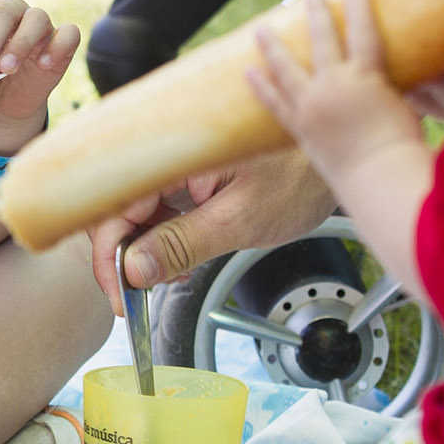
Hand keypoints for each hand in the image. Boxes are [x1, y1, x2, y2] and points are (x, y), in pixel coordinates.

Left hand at [0, 0, 80, 143]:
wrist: (2, 103)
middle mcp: (10, 9)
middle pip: (2, 11)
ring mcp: (38, 23)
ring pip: (36, 17)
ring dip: (20, 43)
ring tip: (6, 69)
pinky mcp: (61, 41)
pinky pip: (69, 33)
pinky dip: (57, 47)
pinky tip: (43, 65)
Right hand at [88, 149, 334, 310]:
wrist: (334, 153)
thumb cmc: (300, 174)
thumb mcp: (238, 220)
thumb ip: (181, 245)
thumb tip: (134, 270)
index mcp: (173, 151)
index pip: (115, 205)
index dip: (109, 255)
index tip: (120, 293)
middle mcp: (167, 149)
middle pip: (119, 207)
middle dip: (128, 255)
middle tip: (141, 294)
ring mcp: (177, 160)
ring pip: (138, 208)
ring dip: (146, 247)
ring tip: (173, 273)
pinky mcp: (188, 170)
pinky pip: (161, 203)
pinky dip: (166, 234)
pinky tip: (181, 255)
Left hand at [244, 0, 423, 188]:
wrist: (378, 180)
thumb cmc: (400, 148)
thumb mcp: (406, 109)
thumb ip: (396, 89)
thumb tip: (402, 76)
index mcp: (367, 77)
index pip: (363, 32)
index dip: (358, 7)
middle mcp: (334, 86)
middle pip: (323, 40)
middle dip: (316, 13)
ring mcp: (312, 105)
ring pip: (286, 66)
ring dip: (273, 45)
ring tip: (260, 27)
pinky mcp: (299, 127)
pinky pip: (274, 102)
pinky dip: (261, 86)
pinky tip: (249, 71)